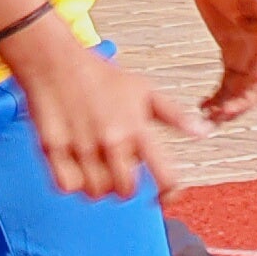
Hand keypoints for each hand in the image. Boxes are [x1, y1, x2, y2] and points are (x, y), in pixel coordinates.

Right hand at [4, 11, 197, 200]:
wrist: (54, 59)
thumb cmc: (101, 75)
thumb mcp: (145, 90)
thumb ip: (174, 115)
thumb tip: (203, 132)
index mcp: (138, 129)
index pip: (165, 176)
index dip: (169, 193)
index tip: (164, 196)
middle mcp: (112, 140)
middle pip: (125, 192)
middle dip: (125, 188)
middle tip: (118, 172)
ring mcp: (81, 145)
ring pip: (96, 192)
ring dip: (97, 186)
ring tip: (95, 167)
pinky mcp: (53, 148)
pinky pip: (66, 185)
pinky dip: (71, 183)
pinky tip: (74, 169)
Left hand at [186, 0, 256, 124]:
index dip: (247, 101)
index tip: (225, 112)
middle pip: (250, 91)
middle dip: (233, 108)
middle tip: (211, 121)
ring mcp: (244, 51)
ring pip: (238, 90)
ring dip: (225, 105)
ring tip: (205, 117)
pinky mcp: (229, 48)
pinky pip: (226, 80)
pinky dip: (218, 93)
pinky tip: (204, 104)